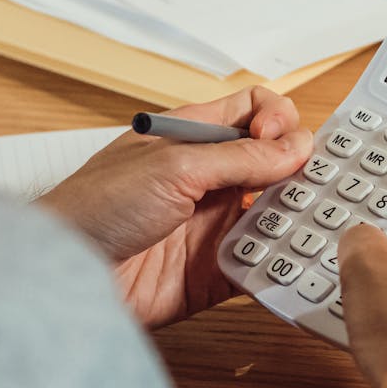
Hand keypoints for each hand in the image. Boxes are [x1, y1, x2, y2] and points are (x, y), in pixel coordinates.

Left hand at [38, 87, 312, 327]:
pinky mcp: (215, 270)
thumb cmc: (96, 207)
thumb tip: (296, 147)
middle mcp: (208, 177)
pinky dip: (280, 263)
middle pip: (273, 162)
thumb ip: (240, 157)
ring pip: (274, 213)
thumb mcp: (173, 168)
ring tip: (313, 226)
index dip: (277, 119)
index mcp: (194, 136)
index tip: (278, 141)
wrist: (67, 276)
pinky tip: (293, 262)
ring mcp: (213, 223)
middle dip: (300, 170)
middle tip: (318, 185)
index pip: (254, 110)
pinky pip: (260, 263)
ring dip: (296, 218)